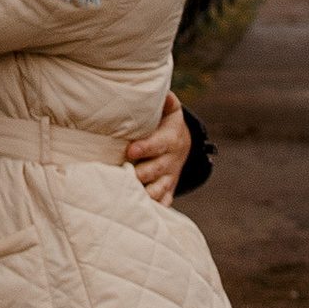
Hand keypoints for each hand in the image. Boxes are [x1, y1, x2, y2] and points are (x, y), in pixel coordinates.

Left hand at [125, 91, 188, 208]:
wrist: (183, 145)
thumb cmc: (167, 125)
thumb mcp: (171, 111)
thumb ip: (167, 102)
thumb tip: (164, 93)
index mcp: (170, 140)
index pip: (158, 144)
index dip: (145, 148)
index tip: (130, 150)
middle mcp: (170, 161)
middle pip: (156, 170)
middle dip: (142, 174)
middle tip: (125, 176)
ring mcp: (169, 178)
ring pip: (159, 189)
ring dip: (146, 194)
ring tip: (129, 197)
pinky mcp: (167, 190)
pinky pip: (162, 202)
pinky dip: (154, 208)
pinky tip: (140, 213)